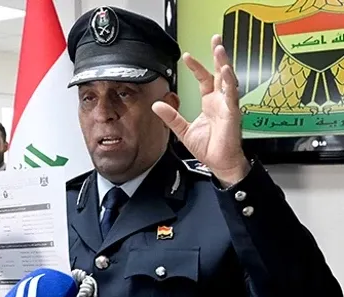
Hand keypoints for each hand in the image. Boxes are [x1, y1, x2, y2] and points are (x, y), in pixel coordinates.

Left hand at [151, 34, 250, 185]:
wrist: (219, 163)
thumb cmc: (208, 148)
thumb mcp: (183, 130)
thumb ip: (171, 116)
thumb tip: (157, 105)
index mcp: (210, 103)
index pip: (204, 79)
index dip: (197, 67)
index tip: (187, 56)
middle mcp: (220, 101)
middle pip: (220, 73)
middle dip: (218, 56)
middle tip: (215, 39)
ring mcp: (228, 106)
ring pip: (228, 80)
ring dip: (224, 64)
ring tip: (220, 50)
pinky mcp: (232, 114)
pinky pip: (232, 96)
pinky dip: (229, 83)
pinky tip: (225, 72)